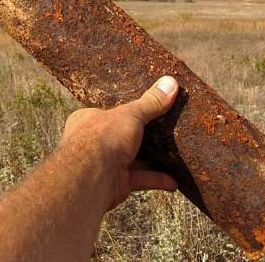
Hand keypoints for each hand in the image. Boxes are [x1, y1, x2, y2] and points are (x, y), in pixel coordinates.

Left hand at [61, 76, 178, 208]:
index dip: (128, 109)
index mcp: (89, 119)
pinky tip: (174, 180)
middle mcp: (95, 141)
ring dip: (154, 159)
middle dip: (143, 135)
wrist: (91, 179)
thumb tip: (170, 82)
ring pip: (134, 158)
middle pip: (124, 135)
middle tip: (166, 129)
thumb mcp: (130, 114)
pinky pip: (140, 178)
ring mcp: (105, 163)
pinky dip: (157, 179)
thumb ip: (151, 102)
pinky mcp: (117, 182)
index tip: (149, 106)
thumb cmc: (102, 138)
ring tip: (175, 153)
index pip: (110, 110)